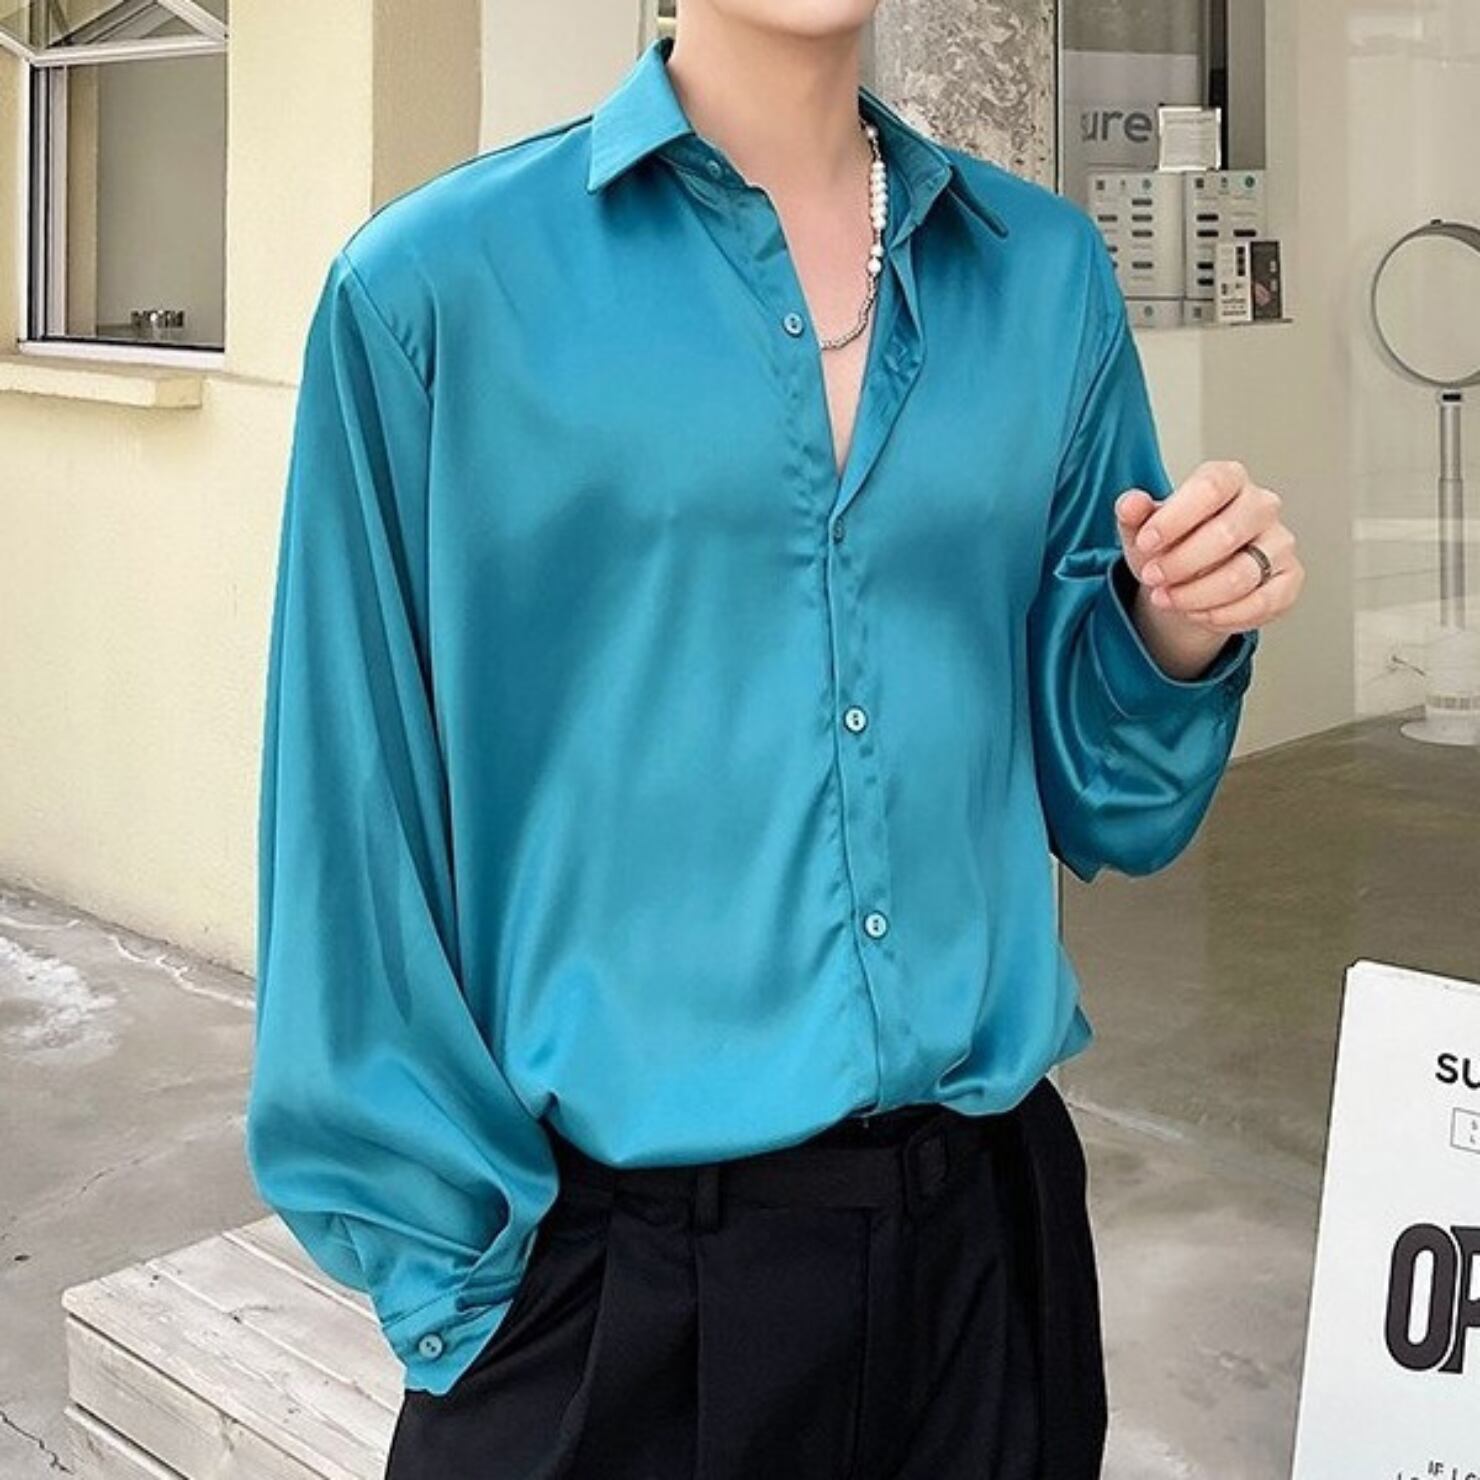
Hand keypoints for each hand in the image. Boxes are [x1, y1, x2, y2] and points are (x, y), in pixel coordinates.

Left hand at [1114, 460, 1301, 676]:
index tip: (1146, 542)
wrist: (1189, 579)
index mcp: (1228, 478)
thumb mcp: (1143, 527)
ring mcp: (1280, 543)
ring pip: (1241, 576)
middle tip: (1152, 577)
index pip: (1211, 488)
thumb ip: (1133, 513)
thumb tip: (1130, 503)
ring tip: (1166, 599)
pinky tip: (1195, 614)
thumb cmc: (1171, 544)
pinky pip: (1260, 604)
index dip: (1175, 518)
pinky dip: (1221, 616)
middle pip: (1226, 534)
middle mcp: (1261, 505)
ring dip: (1194, 595)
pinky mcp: (1289, 579)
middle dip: (1180, 564)